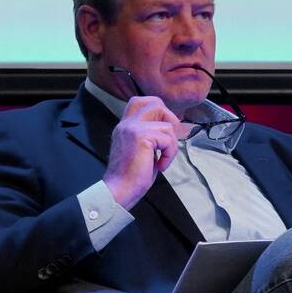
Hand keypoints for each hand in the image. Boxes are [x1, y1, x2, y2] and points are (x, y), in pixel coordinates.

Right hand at [104, 94, 182, 208]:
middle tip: (169, 140)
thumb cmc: (132, 176)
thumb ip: (150, 135)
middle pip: (155, 103)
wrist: (119, 190)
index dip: (159, 110)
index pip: (139, 101)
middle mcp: (127, 124)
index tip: (164, 130)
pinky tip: (160, 166)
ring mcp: (133, 128)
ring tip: (162, 159)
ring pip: (168, 125)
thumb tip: (171, 129)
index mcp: (125, 126)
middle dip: (170, 119)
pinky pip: (169, 140)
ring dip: (172, 145)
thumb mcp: (142, 149)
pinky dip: (170, 154)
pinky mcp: (141, 137)